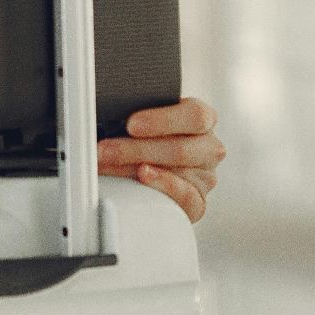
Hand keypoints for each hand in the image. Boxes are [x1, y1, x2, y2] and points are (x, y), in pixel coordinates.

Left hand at [96, 97, 222, 222]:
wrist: (149, 162)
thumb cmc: (146, 135)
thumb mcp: (145, 118)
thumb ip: (137, 112)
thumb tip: (108, 112)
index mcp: (202, 118)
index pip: (195, 115)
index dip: (162, 120)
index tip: (131, 124)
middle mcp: (209, 147)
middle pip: (180, 148)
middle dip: (136, 148)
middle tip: (105, 149)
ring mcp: (206, 176)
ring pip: (177, 171)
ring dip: (134, 167)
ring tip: (106, 163)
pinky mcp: (198, 201)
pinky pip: (185, 196)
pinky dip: (161, 185)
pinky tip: (142, 176)